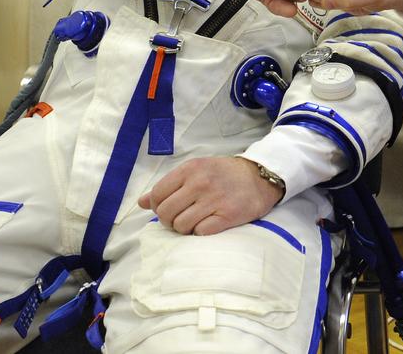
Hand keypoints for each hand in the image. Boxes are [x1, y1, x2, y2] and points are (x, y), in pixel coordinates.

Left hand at [137, 156, 282, 235]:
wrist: (260, 177)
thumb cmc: (224, 175)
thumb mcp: (196, 171)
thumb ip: (168, 185)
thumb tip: (141, 202)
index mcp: (189, 169)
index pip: (157, 196)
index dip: (158, 207)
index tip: (170, 208)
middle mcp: (200, 182)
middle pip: (165, 213)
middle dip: (170, 221)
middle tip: (182, 218)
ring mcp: (214, 199)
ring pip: (180, 226)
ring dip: (185, 228)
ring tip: (196, 221)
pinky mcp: (227, 215)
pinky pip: (200, 232)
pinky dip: (201, 232)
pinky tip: (209, 223)